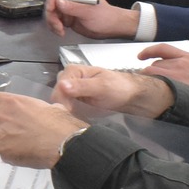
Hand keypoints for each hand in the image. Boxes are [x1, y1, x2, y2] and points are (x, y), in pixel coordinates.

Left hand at [0, 91, 88, 168]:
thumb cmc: (59, 123)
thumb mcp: (44, 106)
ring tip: (16, 143)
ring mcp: (0, 135)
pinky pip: (1, 153)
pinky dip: (9, 154)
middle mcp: (1, 117)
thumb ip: (31, 108)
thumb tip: (38, 111)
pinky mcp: (4, 152)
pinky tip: (24, 153)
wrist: (64, 143)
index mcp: (11, 102)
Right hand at [40, 0, 136, 38]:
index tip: (51, 10)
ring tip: (60, 31)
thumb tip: (58, 2)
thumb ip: (73, 7)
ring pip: (52, 12)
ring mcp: (68, 8)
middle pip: (52, 2)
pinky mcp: (67, 17)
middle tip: (57, 25)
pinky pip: (55, 20)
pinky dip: (55, 27)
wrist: (111, 27)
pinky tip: (61, 32)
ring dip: (52, 22)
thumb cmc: (106, 17)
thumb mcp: (90, 12)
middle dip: (51, 15)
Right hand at [56, 63, 173, 117]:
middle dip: (64, 107)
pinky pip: (67, 106)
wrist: (131, 96)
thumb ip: (82, 86)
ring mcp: (71, 89)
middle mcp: (69, 78)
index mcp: (72, 70)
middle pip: (57, 95)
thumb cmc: (119, 88)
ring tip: (77, 118)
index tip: (72, 112)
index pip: (58, 88)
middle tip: (76, 117)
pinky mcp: (75, 98)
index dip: (63, 101)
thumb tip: (62, 85)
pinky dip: (71, 113)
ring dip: (67, 111)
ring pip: (60, 102)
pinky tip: (77, 118)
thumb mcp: (102, 87)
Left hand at [136, 46, 188, 91]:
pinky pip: (155, 85)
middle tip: (151, 83)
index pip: (164, 49)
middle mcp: (181, 64)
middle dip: (152, 74)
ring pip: (152, 74)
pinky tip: (150, 95)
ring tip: (152, 91)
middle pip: (156, 64)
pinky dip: (150, 89)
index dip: (149, 51)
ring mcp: (176, 76)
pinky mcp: (173, 89)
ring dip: (150, 81)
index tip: (141, 56)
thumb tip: (178, 69)